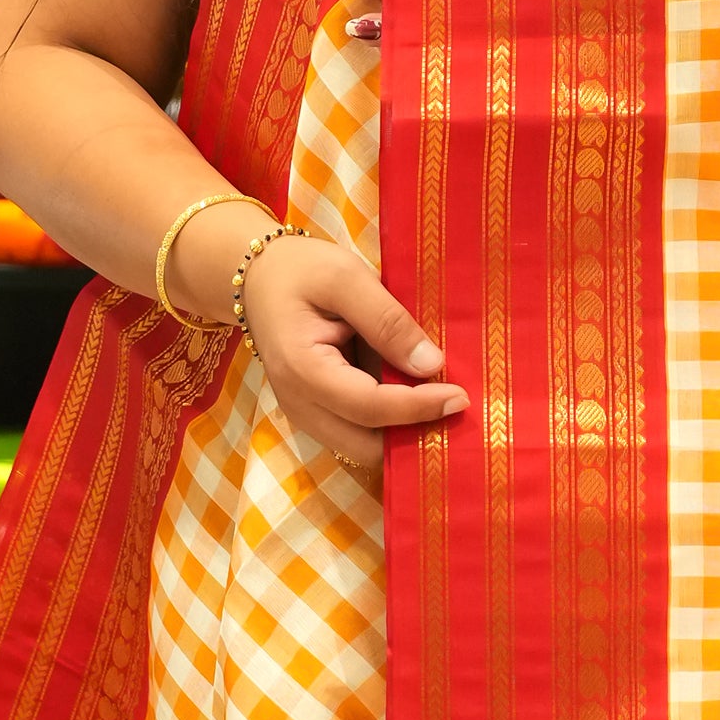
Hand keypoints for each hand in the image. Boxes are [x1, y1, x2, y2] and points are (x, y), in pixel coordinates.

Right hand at [240, 233, 464, 472]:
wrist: (258, 279)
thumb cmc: (300, 271)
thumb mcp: (346, 278)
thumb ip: (388, 321)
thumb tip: (432, 365)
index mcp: (304, 370)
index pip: (371, 407)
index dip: (420, 407)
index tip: (461, 397)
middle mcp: (299, 404)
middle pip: (366, 447)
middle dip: (413, 435)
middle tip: (455, 408)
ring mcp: (304, 413)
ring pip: (363, 448)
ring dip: (402, 435)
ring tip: (440, 405)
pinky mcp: (315, 413)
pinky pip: (357, 433)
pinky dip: (389, 425)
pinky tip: (417, 400)